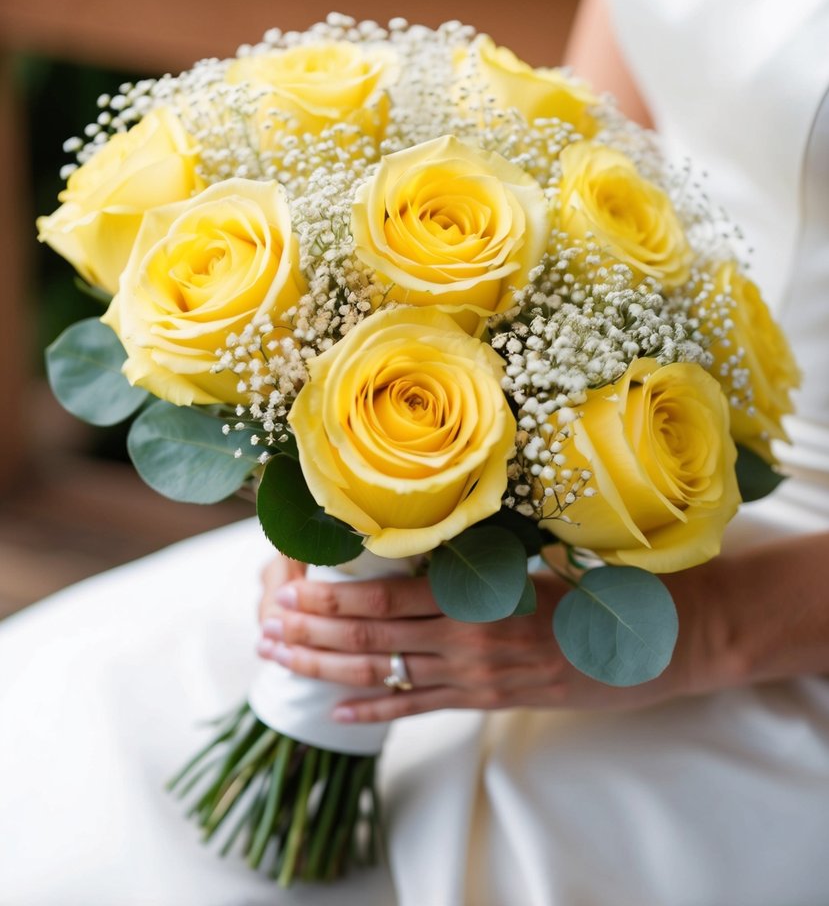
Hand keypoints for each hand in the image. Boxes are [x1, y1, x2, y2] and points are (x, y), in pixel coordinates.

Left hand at [256, 554, 728, 722]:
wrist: (663, 639)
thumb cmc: (601, 579)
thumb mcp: (541, 550)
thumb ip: (482, 546)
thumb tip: (420, 525)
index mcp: (482, 593)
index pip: (390, 596)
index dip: (333, 597)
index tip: (288, 587)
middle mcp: (473, 639)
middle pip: (375, 638)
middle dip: (314, 634)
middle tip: (266, 627)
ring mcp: (479, 677)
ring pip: (388, 675)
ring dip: (329, 670)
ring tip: (282, 659)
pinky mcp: (490, 700)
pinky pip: (423, 708)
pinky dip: (377, 710)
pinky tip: (337, 712)